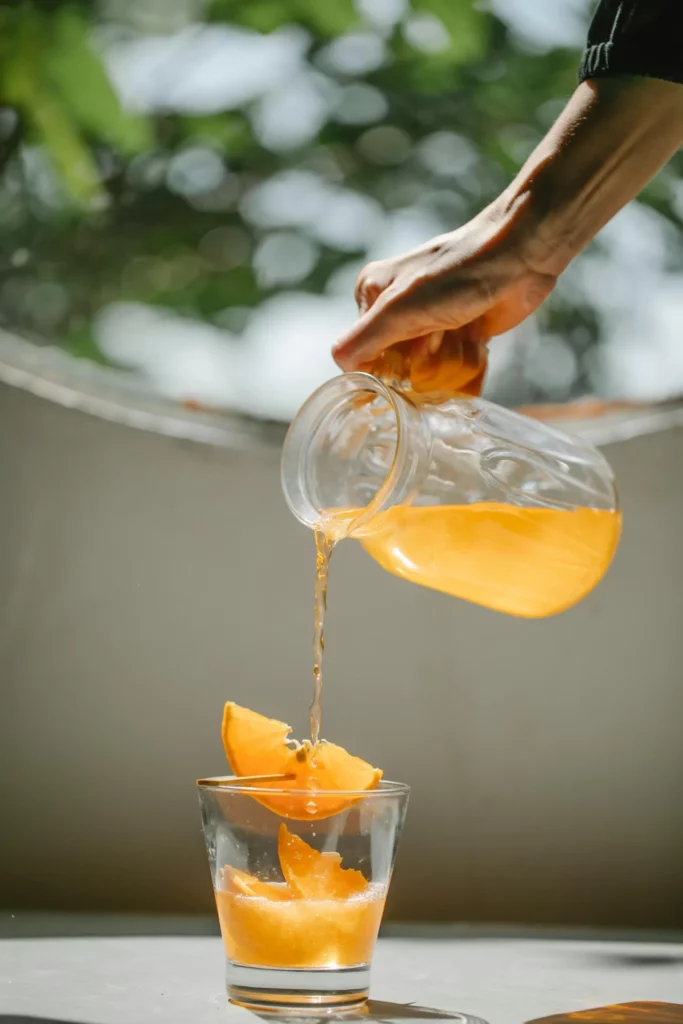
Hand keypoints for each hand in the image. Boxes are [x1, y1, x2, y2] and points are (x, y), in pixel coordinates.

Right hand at [332, 203, 556, 395]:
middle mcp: (396, 309)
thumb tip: (339, 364)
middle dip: (428, 362)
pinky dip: (469, 366)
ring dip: (454, 360)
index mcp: (373, 295)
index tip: (416, 349)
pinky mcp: (460, 333)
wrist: (523, 254)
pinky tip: (479, 341)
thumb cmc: (460, 273)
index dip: (389, 366)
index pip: (362, 355)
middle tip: (447, 330)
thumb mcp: (402, 308)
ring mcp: (430, 322)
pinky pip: (455, 372)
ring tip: (468, 329)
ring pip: (431, 373)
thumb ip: (365, 339)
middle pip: (400, 369)